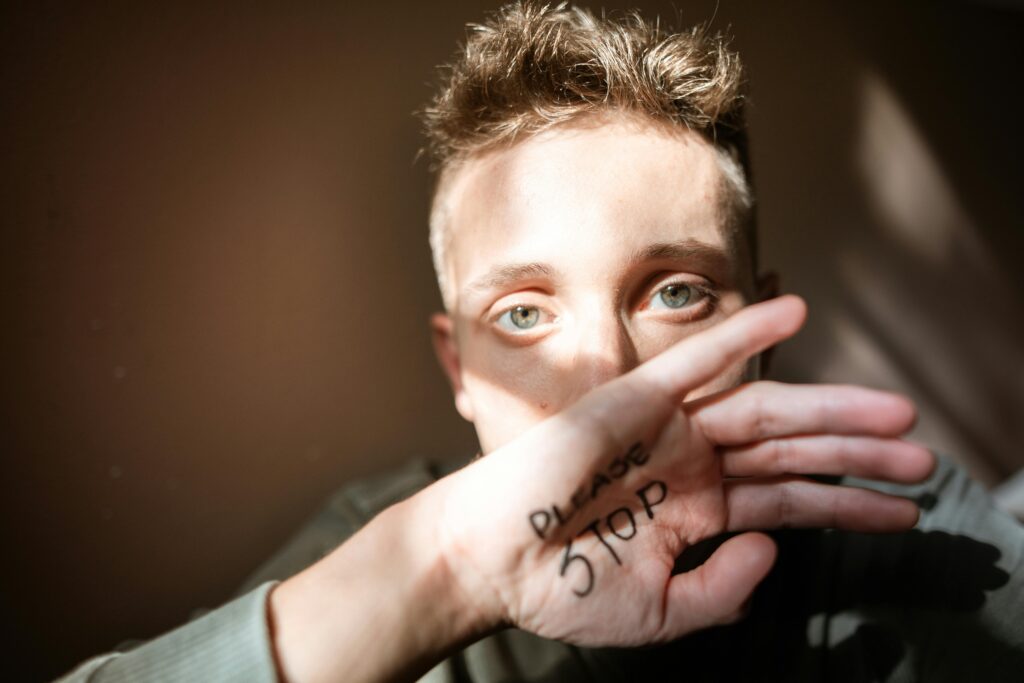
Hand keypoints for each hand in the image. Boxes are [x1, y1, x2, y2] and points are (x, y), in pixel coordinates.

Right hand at [434, 295, 933, 646]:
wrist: (494, 563)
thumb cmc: (563, 588)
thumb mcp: (661, 612)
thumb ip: (723, 590)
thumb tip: (773, 553)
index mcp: (697, 511)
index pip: (789, 501)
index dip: (848, 506)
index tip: (908, 512)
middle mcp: (691, 464)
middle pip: (790, 449)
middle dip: (858, 453)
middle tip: (924, 457)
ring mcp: (667, 428)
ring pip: (763, 408)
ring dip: (830, 406)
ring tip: (896, 412)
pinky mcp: (636, 399)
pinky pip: (698, 359)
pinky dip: (744, 333)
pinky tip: (795, 311)